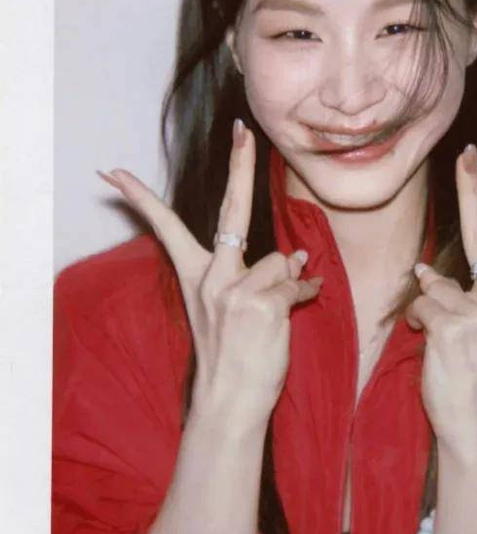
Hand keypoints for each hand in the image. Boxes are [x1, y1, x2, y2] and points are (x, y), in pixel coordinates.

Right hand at [97, 119, 321, 432]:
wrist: (229, 403)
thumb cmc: (230, 357)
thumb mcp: (227, 311)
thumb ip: (257, 277)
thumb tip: (297, 253)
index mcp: (195, 277)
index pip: (166, 228)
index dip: (141, 198)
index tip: (113, 172)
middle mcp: (212, 277)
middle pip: (230, 209)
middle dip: (239, 165)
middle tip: (242, 129)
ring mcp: (235, 288)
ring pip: (280, 259)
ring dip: (288, 281)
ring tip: (277, 310)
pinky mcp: (263, 302)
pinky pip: (298, 282)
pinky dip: (306, 292)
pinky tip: (302, 306)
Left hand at [406, 143, 476, 461]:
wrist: (475, 427)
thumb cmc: (475, 379)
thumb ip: (457, 296)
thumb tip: (423, 269)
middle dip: (471, 187)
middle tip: (467, 152)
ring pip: (432, 283)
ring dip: (427, 308)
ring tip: (442, 340)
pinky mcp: (454, 323)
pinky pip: (421, 303)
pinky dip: (417, 321)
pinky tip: (431, 344)